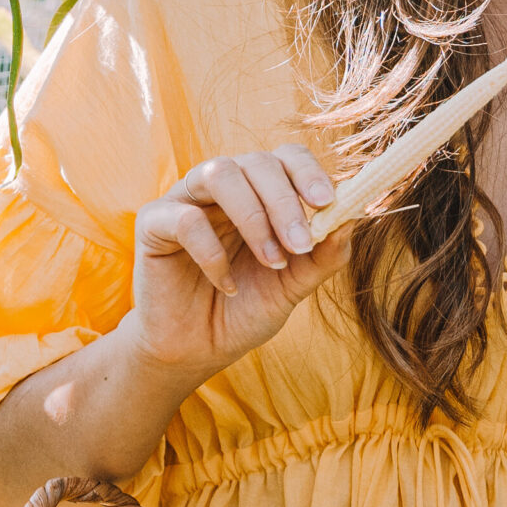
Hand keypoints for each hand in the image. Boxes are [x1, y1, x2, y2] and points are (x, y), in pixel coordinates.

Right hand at [125, 145, 353, 375]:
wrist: (196, 350)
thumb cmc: (244, 310)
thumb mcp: (293, 286)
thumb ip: (322, 256)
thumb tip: (352, 219)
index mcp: (258, 192)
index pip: (285, 157)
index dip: (308, 172)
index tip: (328, 202)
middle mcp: (223, 187)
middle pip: (256, 161)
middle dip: (285, 202)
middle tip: (301, 245)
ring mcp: (185, 199)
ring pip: (219, 173)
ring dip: (253, 217)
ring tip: (271, 261)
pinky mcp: (153, 222)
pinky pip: (185, 219)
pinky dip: (212, 252)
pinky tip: (225, 283)